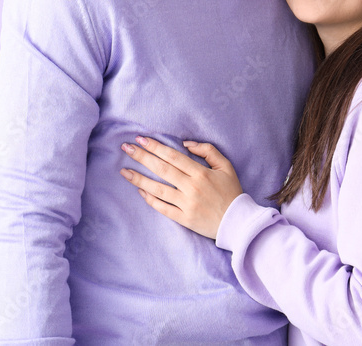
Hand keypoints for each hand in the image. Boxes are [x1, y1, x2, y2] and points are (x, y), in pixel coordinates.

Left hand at [120, 136, 242, 239]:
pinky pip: (162, 208)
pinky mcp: (183, 219)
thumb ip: (208, 151)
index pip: (172, 156)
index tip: (140, 139)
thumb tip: (186, 144)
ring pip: (157, 189)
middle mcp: (191, 187)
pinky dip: (150, 200)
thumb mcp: (226, 166)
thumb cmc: (231, 191)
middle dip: (142, 157)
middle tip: (126, 147)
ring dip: (139, 179)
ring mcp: (186, 204)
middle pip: (161, 169)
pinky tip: (140, 191)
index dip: (155, 146)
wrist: (237, 222)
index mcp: (200, 172)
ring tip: (124, 171)